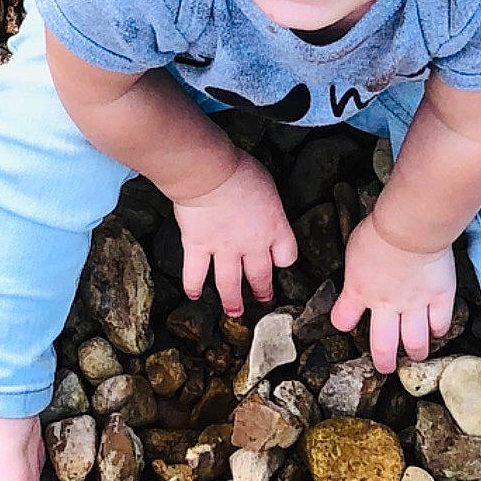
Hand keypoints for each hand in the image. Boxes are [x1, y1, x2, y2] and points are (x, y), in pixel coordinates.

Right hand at [174, 151, 297, 316]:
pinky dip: (193, 287)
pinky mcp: (197, 247)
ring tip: (235, 311)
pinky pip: (195, 274)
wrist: (209, 172)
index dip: (283, 261)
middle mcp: (252, 244)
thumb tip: (262, 206)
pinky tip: (193, 295)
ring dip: (233, 300)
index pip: (287, 255)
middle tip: (264, 300)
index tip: (279, 264)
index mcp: (274, 227)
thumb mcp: (267, 185)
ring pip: (230, 284)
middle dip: (263, 290)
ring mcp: (224, 249)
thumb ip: (266, 204)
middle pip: (261, 275)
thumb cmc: (239, 170)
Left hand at [331, 212, 456, 373]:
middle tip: (385, 367)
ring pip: (414, 342)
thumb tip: (361, 269)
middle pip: (382, 346)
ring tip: (417, 355)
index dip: (343, 322)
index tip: (345, 324)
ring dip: (415, 352)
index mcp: (359, 290)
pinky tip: (437, 330)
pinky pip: (440, 324)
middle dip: (383, 361)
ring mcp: (414, 305)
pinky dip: (438, 330)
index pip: (343, 318)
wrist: (411, 229)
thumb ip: (359, 269)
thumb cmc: (381, 230)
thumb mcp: (356, 249)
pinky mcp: (439, 298)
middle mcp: (385, 305)